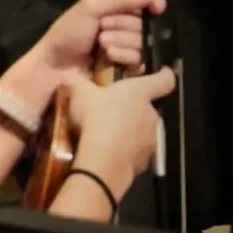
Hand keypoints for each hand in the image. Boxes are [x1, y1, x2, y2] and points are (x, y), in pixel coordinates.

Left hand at [16, 0, 162, 101]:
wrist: (54, 67)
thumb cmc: (68, 34)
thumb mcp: (91, 8)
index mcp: (117, 11)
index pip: (147, 3)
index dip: (153, 4)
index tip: (156, 8)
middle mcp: (126, 30)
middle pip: (146, 24)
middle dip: (123, 25)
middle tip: (101, 29)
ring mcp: (128, 51)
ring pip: (144, 42)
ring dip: (121, 41)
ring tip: (100, 44)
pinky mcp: (128, 71)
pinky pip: (141, 61)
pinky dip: (125, 56)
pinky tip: (108, 56)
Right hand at [64, 66, 177, 190]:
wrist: (103, 160)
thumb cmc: (95, 117)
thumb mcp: (79, 93)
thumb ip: (77, 83)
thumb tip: (69, 76)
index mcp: (139, 92)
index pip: (164, 79)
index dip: (164, 74)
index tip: (163, 72)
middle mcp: (151, 114)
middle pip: (148, 107)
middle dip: (133, 108)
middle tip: (112, 111)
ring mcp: (151, 138)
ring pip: (142, 130)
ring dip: (129, 130)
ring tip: (107, 135)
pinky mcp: (146, 160)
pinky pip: (136, 150)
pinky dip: (126, 150)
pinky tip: (108, 152)